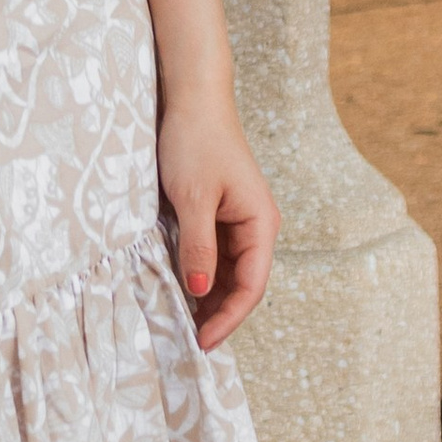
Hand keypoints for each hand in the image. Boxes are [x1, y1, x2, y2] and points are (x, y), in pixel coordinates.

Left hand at [155, 89, 277, 352]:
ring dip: (209, 296)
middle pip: (242, 284)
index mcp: (260, 223)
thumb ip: (198, 245)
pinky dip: (200, 273)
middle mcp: (255, 226)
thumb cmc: (195, 142)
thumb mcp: (193, 197)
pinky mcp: (219, 212)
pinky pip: (214, 253)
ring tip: (182, 321)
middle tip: (189, 340)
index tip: (203, 342)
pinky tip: (180, 287)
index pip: (251, 286)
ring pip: (227, 271)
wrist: (192, 98)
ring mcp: (237, 220)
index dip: (228, 318)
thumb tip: (202, 290)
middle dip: (219, 313)